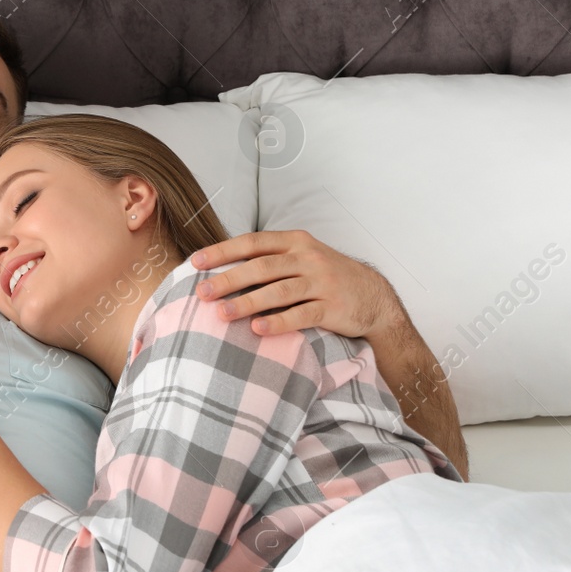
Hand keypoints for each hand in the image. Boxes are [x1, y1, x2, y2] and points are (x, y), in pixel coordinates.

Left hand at [190, 229, 402, 339]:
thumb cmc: (326, 277)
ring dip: (248, 302)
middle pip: (262, 267)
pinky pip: (302, 315)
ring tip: (222, 314)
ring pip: (279, 290)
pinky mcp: (332, 307)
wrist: (374, 296)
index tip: (196, 262)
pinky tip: (258, 329)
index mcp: (294, 242)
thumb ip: (269, 259)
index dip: (223, 251)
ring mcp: (321, 282)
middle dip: (229, 279)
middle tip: (202, 293)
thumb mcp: (301, 258)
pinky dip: (278, 322)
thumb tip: (221, 268)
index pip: (253, 242)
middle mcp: (307, 257)